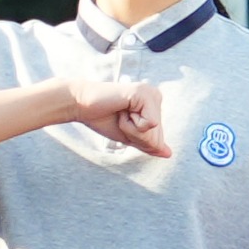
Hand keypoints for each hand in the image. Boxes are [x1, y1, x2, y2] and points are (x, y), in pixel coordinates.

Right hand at [50, 69, 176, 158]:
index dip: (137, 140)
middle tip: (119, 118)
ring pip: (153, 132)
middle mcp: (156, 96)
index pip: (158, 140)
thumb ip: (148, 144)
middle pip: (157, 138)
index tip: (122, 123)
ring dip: (131, 129)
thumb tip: (169, 154)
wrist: (80, 106)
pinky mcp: (144, 94)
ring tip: (119, 113)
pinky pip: (149, 124)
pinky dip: (130, 124)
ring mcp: (151, 93)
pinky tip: (120, 109)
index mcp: (155, 106)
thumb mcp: (129, 136)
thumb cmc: (103, 119)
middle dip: (134, 136)